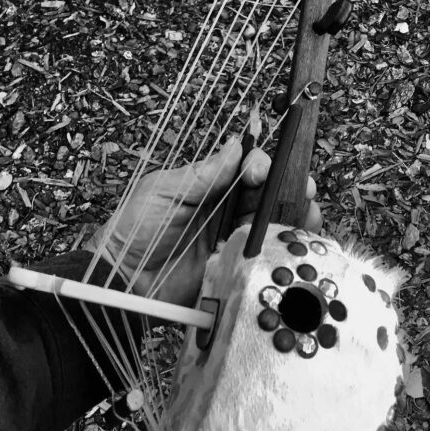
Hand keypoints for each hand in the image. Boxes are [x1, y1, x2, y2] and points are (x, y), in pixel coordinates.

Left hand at [85, 136, 320, 306]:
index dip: (260, 165)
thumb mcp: (163, 193)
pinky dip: (282, 248)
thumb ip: (202, 174)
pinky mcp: (235, 268)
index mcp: (208, 187)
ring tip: (307, 216)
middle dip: (288, 188)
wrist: (121, 283)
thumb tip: (236, 147)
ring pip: (272, 223)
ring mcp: (232, 240)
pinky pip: (264, 255)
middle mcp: (225, 211)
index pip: (245, 168)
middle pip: (267, 194)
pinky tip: (295, 243)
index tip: (260, 172)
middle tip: (303, 191)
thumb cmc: (133, 231)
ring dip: (292, 216)